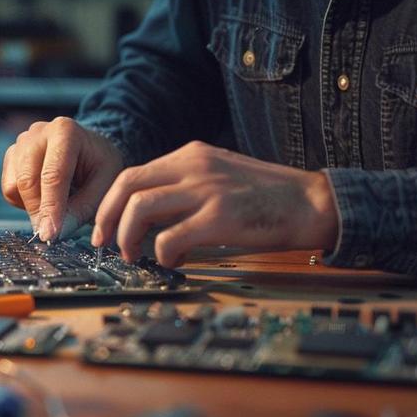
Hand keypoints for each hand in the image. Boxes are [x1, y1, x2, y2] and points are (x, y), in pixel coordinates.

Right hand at [1, 117, 124, 240]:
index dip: (51, 208)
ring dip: (32, 206)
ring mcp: (22, 142)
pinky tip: (44, 197)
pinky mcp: (12, 155)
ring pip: (15, 185)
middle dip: (38, 211)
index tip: (50, 234)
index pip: (53, 175)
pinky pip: (9, 188)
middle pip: (28, 179)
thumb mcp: (105, 185)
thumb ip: (83, 208)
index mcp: (65, 132)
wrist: (91, 149)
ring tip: (57, 206)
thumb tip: (57, 231)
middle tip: (51, 233)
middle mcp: (38, 132)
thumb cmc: (100, 165)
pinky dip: (24, 201)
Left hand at [91, 141, 338, 266]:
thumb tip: (150, 218)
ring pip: (139, 208)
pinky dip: (161, 254)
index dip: (110, 204)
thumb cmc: (267, 196)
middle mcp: (193, 166)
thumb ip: (185, 187)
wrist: (311, 202)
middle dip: (107, 219)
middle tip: (107, 245)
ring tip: (134, 256)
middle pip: (126, 187)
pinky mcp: (220, 218)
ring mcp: (206, 190)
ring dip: (127, 237)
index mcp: (191, 155)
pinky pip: (169, 237)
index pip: (132, 174)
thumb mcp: (219, 175)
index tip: (105, 228)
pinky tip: (172, 261)